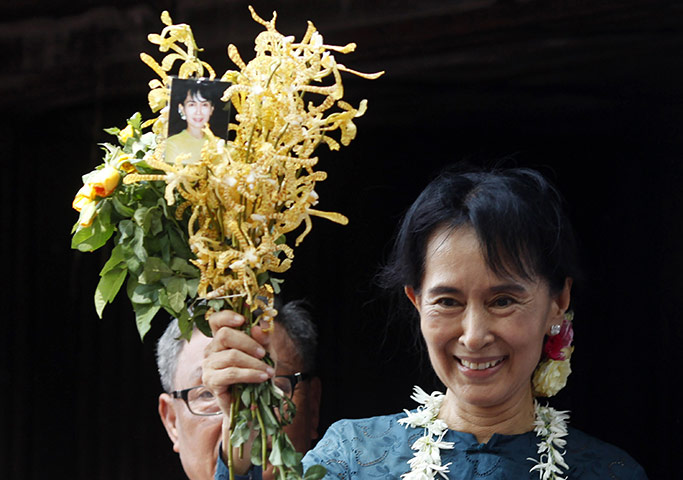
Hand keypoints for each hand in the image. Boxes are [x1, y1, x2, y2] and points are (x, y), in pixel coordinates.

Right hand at [202, 310, 274, 473]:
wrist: (252, 405)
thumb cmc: (256, 375)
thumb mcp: (265, 353)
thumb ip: (262, 338)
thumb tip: (258, 326)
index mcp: (221, 339)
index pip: (216, 320)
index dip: (227, 315)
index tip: (243, 319)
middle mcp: (211, 351)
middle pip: (224, 335)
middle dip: (248, 342)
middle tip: (263, 353)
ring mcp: (208, 367)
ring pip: (231, 356)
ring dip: (254, 363)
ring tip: (268, 371)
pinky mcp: (211, 383)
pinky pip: (231, 374)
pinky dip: (250, 374)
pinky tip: (262, 377)